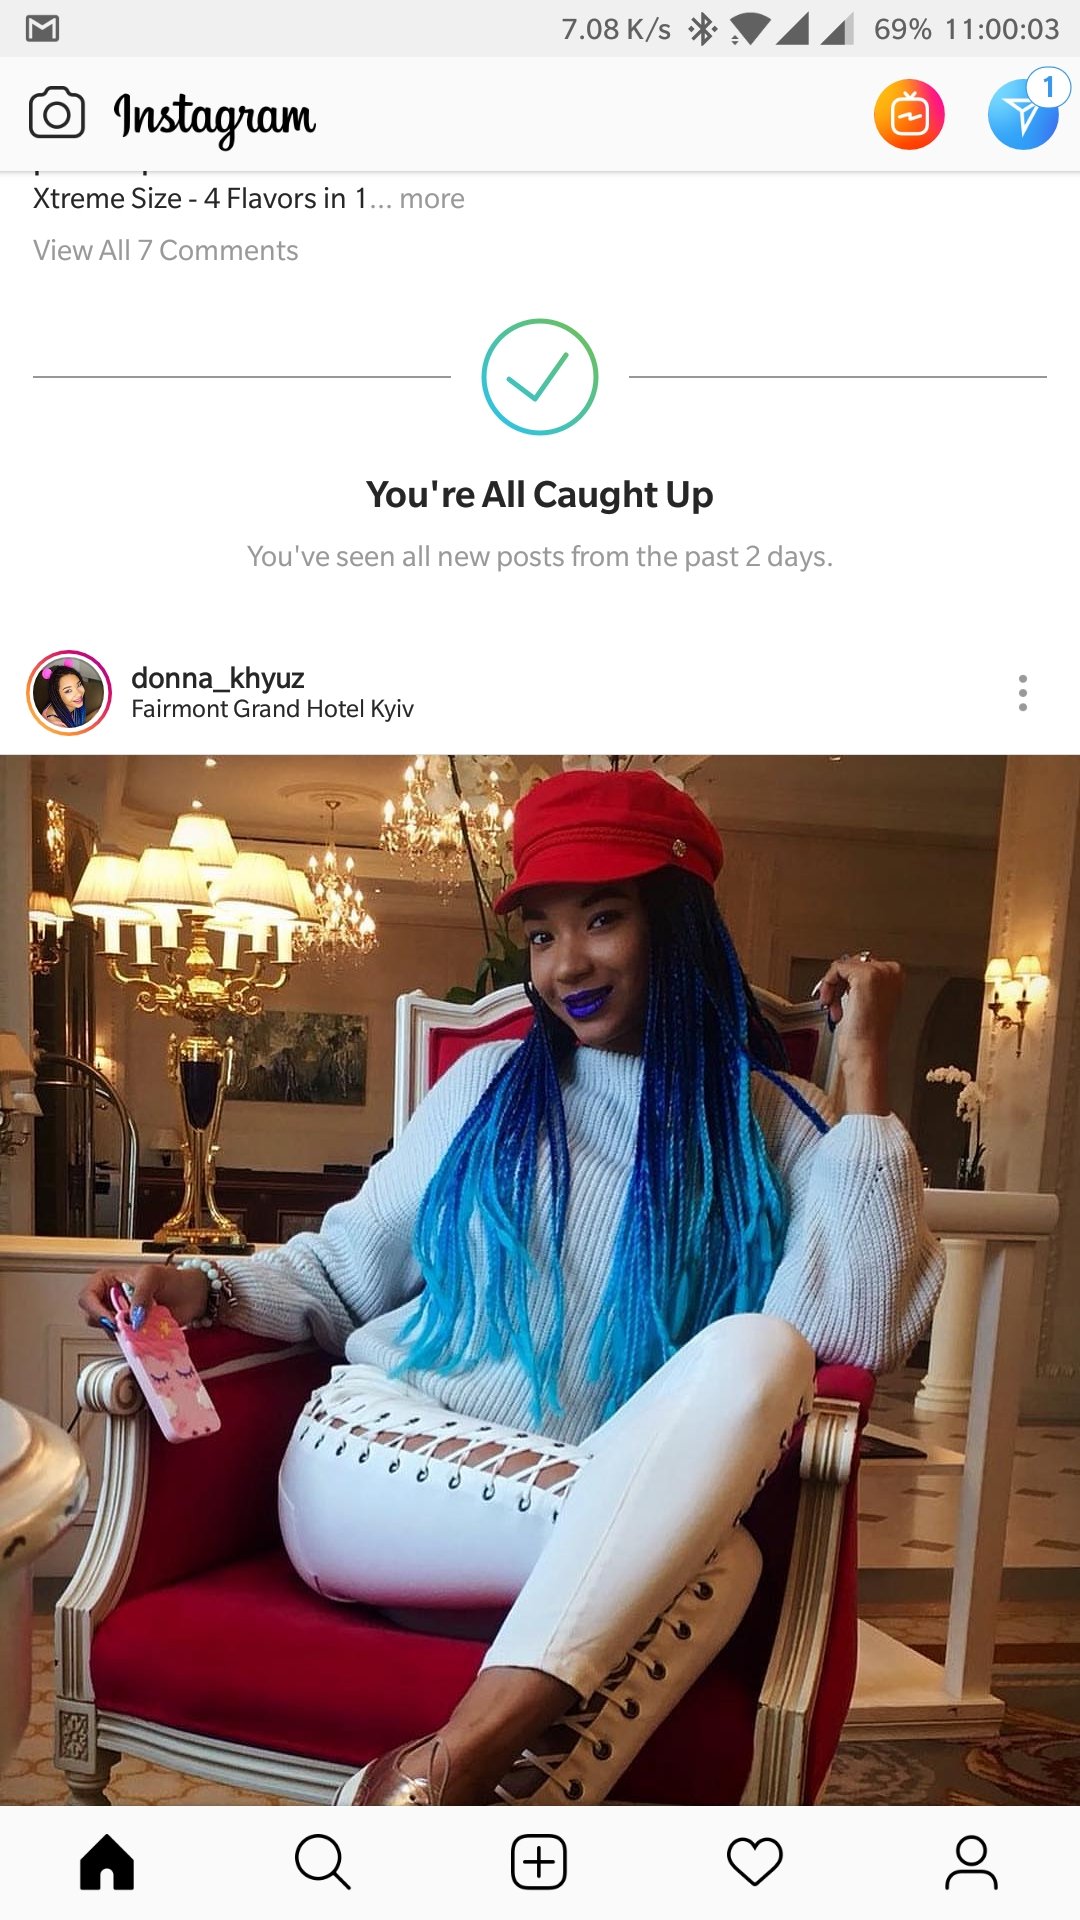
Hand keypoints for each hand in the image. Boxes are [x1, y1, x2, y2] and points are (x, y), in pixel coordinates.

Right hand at [78, 1262, 209, 1334]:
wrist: (194, 1295)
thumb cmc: (173, 1279)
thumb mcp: (153, 1277)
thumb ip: (140, 1295)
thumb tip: (132, 1319)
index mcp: (108, 1280)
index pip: (87, 1296)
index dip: (95, 1310)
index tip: (112, 1319)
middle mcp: (111, 1299)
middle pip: (93, 1317)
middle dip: (108, 1323)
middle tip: (127, 1324)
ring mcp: (121, 1317)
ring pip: (107, 1331)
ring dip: (122, 1332)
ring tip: (141, 1325)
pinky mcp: (132, 1331)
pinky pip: (123, 1341)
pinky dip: (131, 1341)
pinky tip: (145, 1334)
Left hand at [813, 954, 902, 1112]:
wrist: (866, 1053)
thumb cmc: (866, 1036)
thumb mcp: (867, 1001)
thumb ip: (861, 983)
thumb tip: (845, 972)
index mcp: (896, 977)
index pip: (862, 965)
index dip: (847, 984)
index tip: (843, 999)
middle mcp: (891, 971)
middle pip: (852, 963)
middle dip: (839, 986)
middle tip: (836, 1006)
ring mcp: (880, 972)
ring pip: (842, 966)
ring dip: (832, 988)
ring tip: (835, 1008)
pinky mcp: (865, 975)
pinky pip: (835, 968)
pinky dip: (828, 986)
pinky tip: (833, 1005)